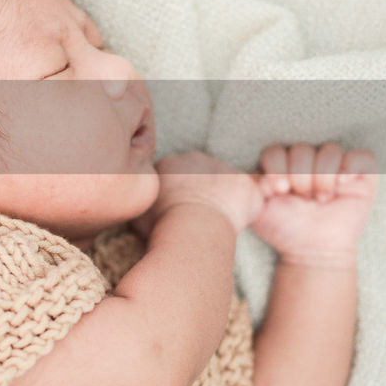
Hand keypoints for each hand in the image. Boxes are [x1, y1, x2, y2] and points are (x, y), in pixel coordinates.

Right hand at [129, 151, 264, 239]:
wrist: (192, 226)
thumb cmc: (163, 224)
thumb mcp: (139, 211)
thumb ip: (142, 202)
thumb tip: (135, 205)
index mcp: (171, 163)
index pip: (178, 173)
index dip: (182, 192)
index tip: (182, 208)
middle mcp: (197, 159)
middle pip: (204, 173)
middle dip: (205, 191)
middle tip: (202, 215)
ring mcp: (223, 168)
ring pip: (227, 184)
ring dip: (226, 199)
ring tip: (219, 222)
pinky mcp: (244, 184)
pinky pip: (249, 197)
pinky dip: (246, 210)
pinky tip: (236, 224)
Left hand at [250, 143, 377, 266]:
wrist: (311, 251)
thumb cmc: (284, 228)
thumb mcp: (259, 206)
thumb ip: (250, 183)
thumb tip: (240, 165)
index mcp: (284, 165)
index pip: (277, 150)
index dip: (276, 166)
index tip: (278, 190)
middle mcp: (310, 161)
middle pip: (303, 149)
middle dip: (300, 175)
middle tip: (302, 196)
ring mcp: (336, 167)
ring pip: (330, 150)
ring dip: (323, 175)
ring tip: (321, 198)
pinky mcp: (361, 175)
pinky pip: (362, 156)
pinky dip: (351, 167)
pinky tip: (343, 184)